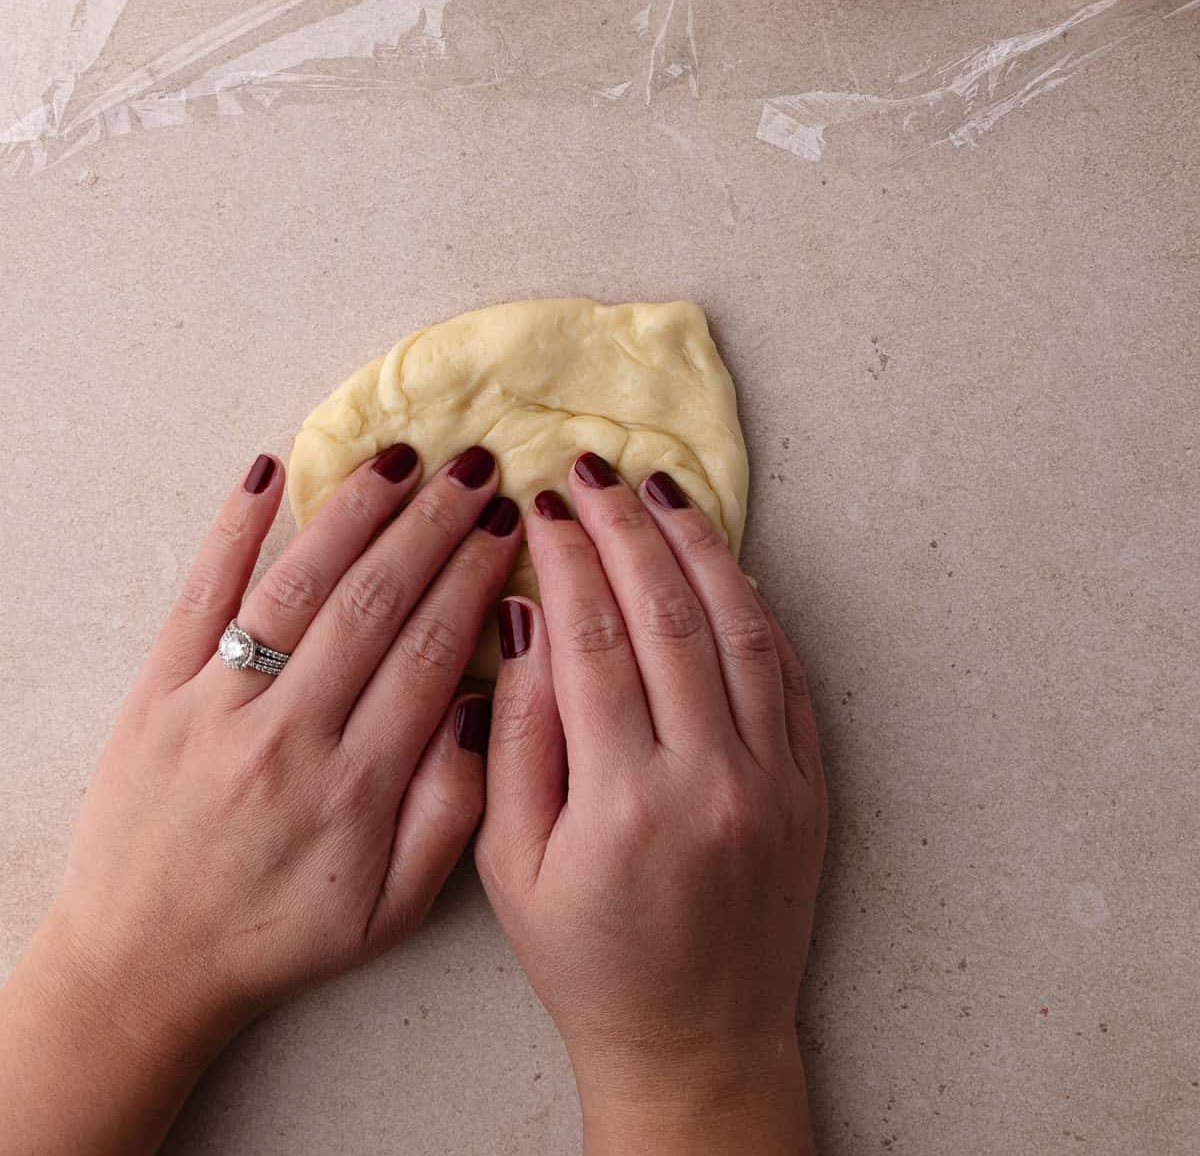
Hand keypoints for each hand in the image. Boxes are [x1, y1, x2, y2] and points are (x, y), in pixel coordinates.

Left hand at [0, 443, 517, 1155]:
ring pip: (296, 585)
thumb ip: (453, 811)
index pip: (432, 651)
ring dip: (354, 511)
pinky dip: (232, 527)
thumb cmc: (280, 934)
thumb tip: (488, 703)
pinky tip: (270, 471)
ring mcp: (214, 706)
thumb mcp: (392, 909)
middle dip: (433, 525)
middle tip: (476, 469)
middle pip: (373, 603)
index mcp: (355, 787)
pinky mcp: (156, 691)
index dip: (475, 578)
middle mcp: (287, 735)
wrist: (143, 965)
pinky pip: (199, 594)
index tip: (508, 527)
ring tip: (403, 458)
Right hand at [477, 456, 826, 1155]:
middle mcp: (710, 780)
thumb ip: (517, 738)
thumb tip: (527, 618)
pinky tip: (720, 563)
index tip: (544, 506)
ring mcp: (772, 779)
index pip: (593, 640)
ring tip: (660, 491)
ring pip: (738, 627)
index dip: (566, 559)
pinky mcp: (808, 784)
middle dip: (625, 530)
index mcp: (624, 803)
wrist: (698, 1040)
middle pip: (668, 615)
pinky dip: (751, 606)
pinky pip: (783, 671)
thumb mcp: (512, 866)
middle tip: (593, 472)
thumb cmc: (589, 960)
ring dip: (697, 547)